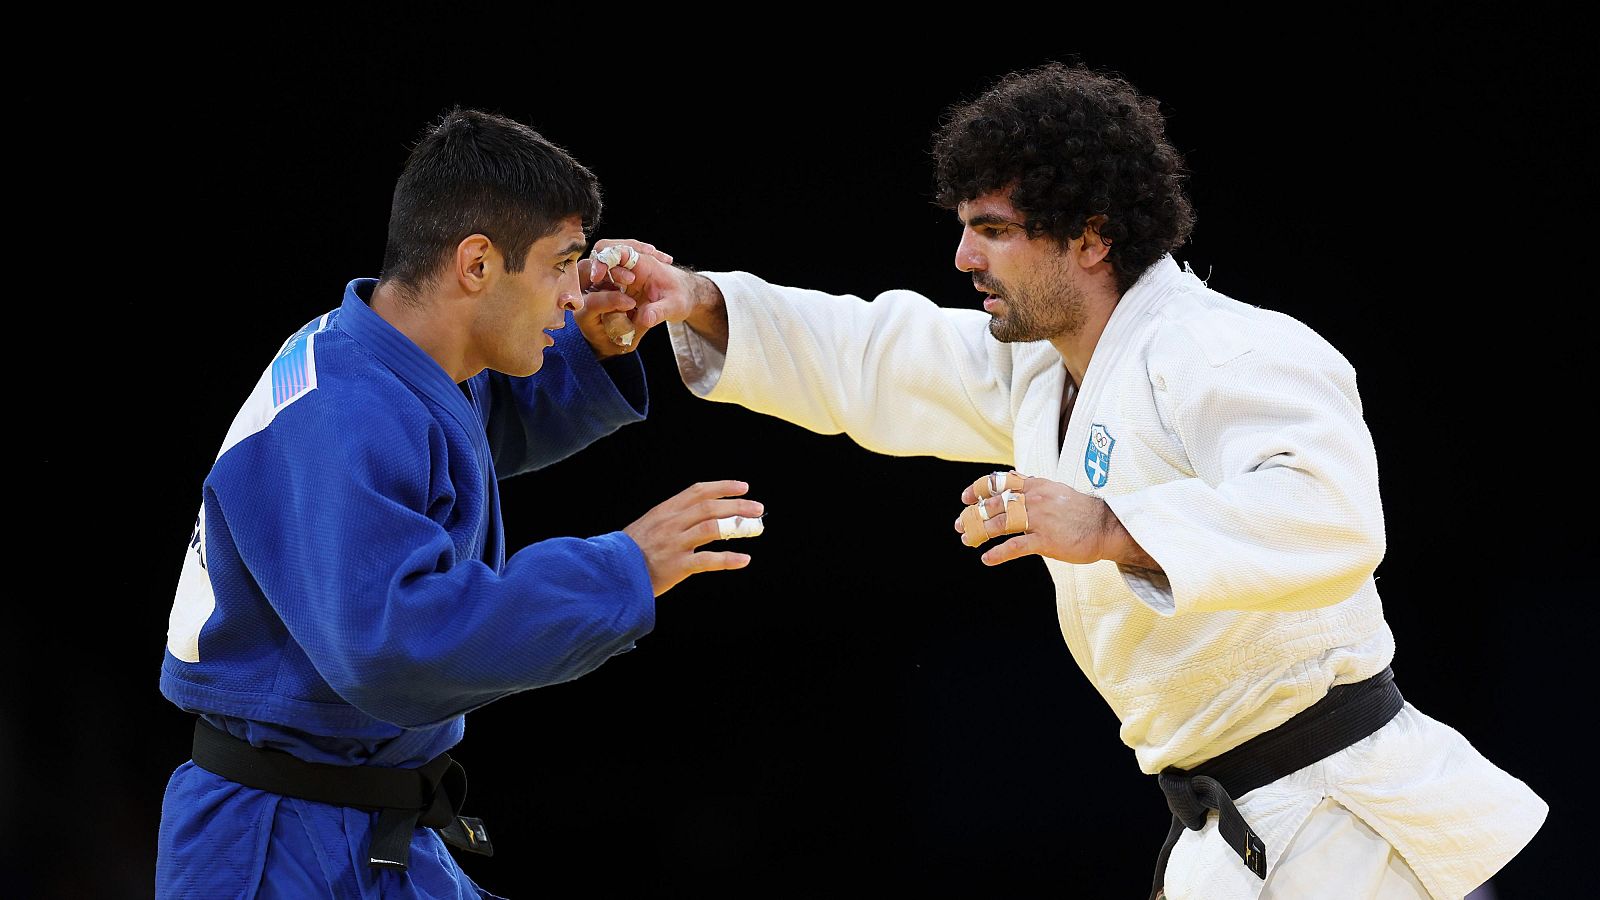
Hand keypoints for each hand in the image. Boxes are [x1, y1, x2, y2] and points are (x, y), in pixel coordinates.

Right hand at [581, 240, 724, 351]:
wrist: (686, 297)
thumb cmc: (683, 298)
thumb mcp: (675, 307)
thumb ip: (660, 312)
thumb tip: (645, 319)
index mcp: (644, 262)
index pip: (618, 250)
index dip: (604, 261)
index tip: (597, 276)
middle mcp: (632, 264)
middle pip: (604, 252)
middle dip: (597, 266)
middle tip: (596, 282)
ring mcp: (624, 272)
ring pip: (602, 267)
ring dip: (600, 282)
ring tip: (613, 305)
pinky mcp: (621, 283)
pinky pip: (605, 281)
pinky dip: (605, 293)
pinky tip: (616, 311)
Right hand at [623, 480, 763, 595]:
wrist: (610, 573)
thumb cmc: (630, 552)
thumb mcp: (649, 525)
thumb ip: (672, 518)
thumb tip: (701, 513)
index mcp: (665, 511)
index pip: (697, 492)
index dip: (723, 487)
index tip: (743, 487)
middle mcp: (671, 524)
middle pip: (709, 507)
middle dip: (737, 506)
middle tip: (758, 508)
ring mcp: (673, 544)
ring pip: (711, 528)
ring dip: (737, 526)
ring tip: (756, 528)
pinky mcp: (676, 566)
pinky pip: (706, 560)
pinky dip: (727, 559)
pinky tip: (744, 559)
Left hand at [953, 473, 1120, 566]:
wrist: (1106, 527)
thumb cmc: (1080, 511)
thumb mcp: (1054, 489)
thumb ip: (1032, 484)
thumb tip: (1011, 476)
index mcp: (1035, 485)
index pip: (999, 482)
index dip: (978, 489)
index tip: (965, 498)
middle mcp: (1035, 499)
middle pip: (994, 504)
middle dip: (973, 515)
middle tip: (959, 524)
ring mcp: (1040, 519)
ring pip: (1000, 524)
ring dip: (978, 532)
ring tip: (967, 540)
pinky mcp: (1046, 540)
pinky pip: (1015, 547)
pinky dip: (998, 554)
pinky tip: (987, 558)